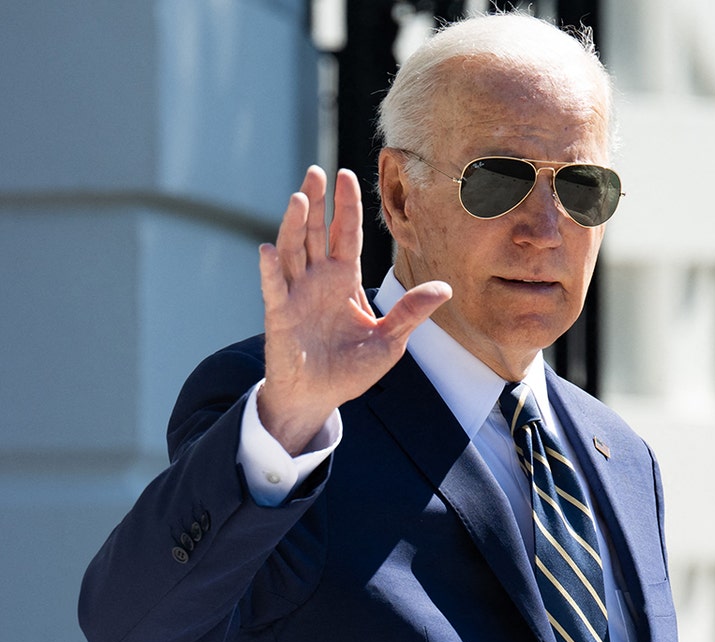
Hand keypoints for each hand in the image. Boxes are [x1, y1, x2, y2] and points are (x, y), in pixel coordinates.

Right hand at [257, 166, 450, 453]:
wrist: (318, 398)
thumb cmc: (351, 369)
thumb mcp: (390, 341)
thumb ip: (411, 313)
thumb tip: (446, 288)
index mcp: (343, 280)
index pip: (345, 234)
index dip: (346, 205)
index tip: (345, 175)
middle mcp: (317, 280)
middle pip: (315, 232)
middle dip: (316, 201)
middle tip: (316, 170)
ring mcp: (295, 295)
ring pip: (293, 251)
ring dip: (294, 225)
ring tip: (300, 197)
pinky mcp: (279, 316)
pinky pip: (273, 289)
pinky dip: (269, 270)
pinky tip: (269, 249)